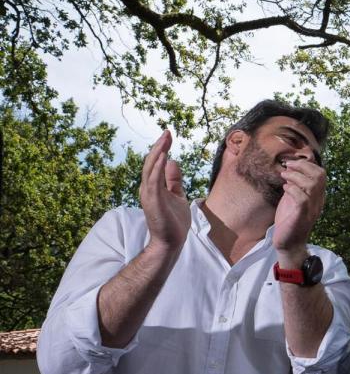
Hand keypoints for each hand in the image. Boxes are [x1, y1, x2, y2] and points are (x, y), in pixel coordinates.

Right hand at [140, 130, 189, 253]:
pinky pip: (154, 181)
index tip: (169, 135)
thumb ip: (174, 180)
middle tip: (167, 132)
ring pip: (150, 169)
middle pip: (151, 162)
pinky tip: (162, 157)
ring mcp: (149, 194)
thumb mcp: (177, 195)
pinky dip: (157, 168)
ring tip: (165, 139)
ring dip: (157, 153)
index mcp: (154, 186)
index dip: (162, 148)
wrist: (172, 241)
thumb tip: (172, 161)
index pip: (156, 163)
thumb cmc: (174, 221)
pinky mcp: (153, 201)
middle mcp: (148, 188)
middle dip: (159, 146)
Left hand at [273, 158, 325, 254]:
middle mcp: (318, 201)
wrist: (288, 243)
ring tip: (284, 176)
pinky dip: (292, 189)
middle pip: (320, 176)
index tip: (292, 164)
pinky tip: (284, 189)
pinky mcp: (302, 215)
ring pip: (311, 185)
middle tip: (288, 165)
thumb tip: (290, 169)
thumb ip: (295, 186)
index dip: (308, 165)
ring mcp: (312, 208)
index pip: (322, 174)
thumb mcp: (293, 199)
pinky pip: (302, 198)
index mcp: (317, 196)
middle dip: (303, 166)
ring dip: (295, 176)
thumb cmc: (289, 220)